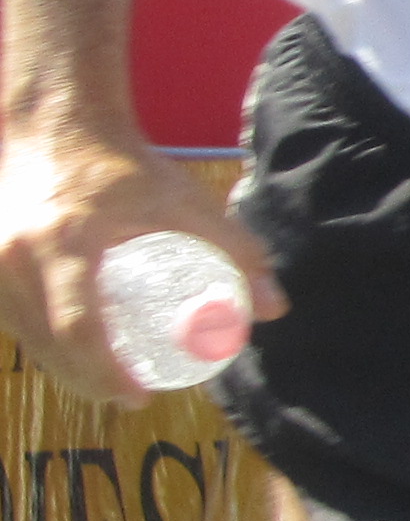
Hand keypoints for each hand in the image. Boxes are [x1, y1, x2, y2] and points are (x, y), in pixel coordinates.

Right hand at [0, 128, 283, 404]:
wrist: (53, 122)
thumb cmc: (120, 163)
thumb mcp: (181, 201)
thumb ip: (233, 248)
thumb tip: (273, 308)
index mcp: (62, 243)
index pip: (77, 327)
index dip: (104, 372)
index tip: (138, 396)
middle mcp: (14, 255)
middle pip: (46, 341)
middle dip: (86, 380)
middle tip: (130, 397)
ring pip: (23, 333)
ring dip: (60, 365)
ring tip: (106, 382)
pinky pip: (9, 315)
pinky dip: (38, 339)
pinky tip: (68, 352)